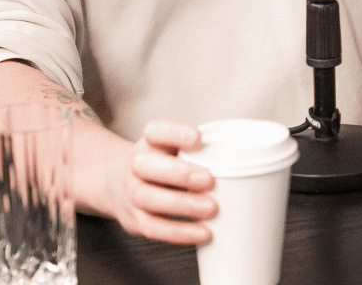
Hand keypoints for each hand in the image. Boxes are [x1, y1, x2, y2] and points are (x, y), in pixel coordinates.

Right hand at [86, 119, 217, 244]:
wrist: (120, 182)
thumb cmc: (161, 163)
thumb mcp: (174, 146)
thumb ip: (199, 150)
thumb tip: (241, 160)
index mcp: (150, 141)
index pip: (156, 130)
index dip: (176, 133)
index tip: (198, 139)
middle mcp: (136, 164)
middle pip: (148, 166)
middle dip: (180, 173)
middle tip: (209, 180)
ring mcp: (132, 192)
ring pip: (149, 198)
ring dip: (183, 205)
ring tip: (211, 208)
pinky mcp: (134, 219)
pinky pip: (154, 227)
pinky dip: (179, 232)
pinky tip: (201, 232)